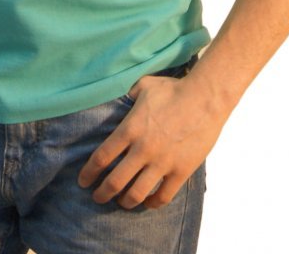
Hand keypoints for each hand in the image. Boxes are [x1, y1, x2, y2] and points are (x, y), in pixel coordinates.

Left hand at [77, 70, 230, 209]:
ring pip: (136, 194)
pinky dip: (152, 203)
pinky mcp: (181, 171)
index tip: (83, 181)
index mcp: (130, 129)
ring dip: (124, 202)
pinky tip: (147, 202)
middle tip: (97, 197)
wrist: (205, 98)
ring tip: (121, 202)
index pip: (102, 157)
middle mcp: (143, 149)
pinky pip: (163, 196)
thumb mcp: (144, 85)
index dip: (88, 173)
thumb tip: (119, 96)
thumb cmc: (174, 89)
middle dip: (102, 193)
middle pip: (115, 181)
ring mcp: (162, 162)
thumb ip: (128, 94)